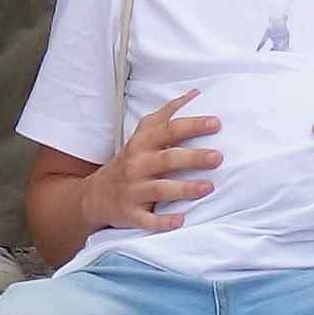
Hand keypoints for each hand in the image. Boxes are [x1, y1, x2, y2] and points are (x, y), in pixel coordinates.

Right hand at [88, 90, 223, 232]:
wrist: (95, 195)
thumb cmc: (131, 160)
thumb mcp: (143, 134)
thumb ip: (168, 113)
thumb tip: (195, 93)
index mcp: (142, 143)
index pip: (168, 130)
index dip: (192, 126)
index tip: (216, 123)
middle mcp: (137, 164)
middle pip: (167, 159)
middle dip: (192, 158)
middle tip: (218, 157)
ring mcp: (132, 190)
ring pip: (159, 189)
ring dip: (184, 189)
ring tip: (208, 187)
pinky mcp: (130, 213)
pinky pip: (147, 219)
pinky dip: (162, 221)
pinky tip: (181, 220)